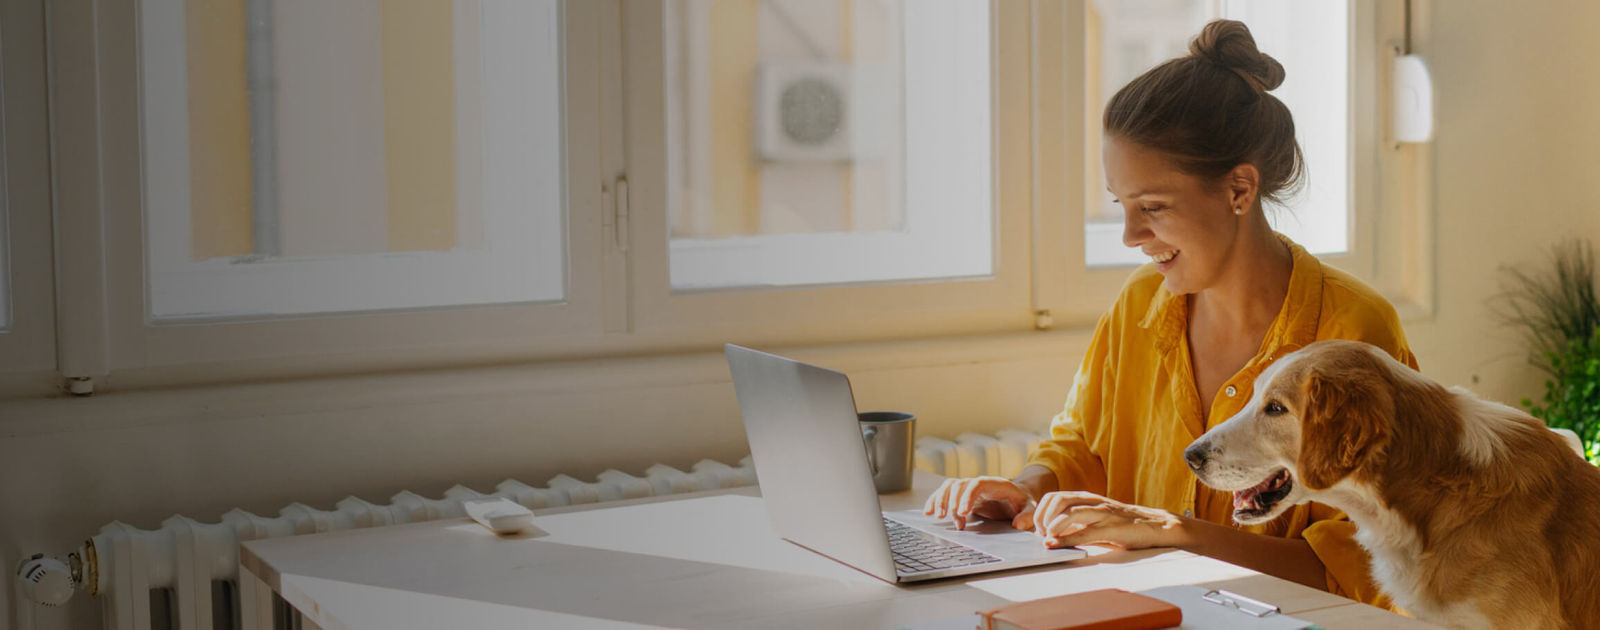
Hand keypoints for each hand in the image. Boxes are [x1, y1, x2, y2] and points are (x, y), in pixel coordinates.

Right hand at [922, 476, 1035, 530]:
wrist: (1017, 497)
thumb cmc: (1023, 502)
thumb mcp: (1030, 507)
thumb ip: (1027, 515)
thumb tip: (1017, 525)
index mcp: (994, 483)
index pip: (977, 484)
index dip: (968, 496)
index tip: (964, 512)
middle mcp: (978, 483)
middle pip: (959, 485)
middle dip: (951, 501)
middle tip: (950, 519)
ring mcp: (968, 489)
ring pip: (949, 488)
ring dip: (940, 500)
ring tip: (936, 517)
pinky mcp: (962, 497)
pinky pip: (945, 494)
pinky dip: (935, 501)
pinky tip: (929, 513)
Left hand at [1032, 491, 1184, 549]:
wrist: (1155, 525)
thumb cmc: (1123, 524)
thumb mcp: (1095, 519)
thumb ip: (1075, 523)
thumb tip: (1051, 534)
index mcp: (1086, 498)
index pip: (1053, 497)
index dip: (1039, 512)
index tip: (1035, 528)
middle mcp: (1092, 502)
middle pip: (1057, 500)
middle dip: (1042, 518)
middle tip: (1040, 534)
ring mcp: (1102, 513)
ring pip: (1069, 512)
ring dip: (1052, 526)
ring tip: (1047, 538)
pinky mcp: (1112, 528)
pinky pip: (1084, 532)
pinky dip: (1066, 539)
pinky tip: (1056, 545)